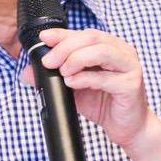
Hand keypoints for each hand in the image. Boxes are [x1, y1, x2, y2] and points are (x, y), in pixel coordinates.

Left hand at [28, 27, 160, 154]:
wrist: (127, 127)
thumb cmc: (105, 104)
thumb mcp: (74, 87)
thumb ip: (55, 76)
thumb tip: (28, 71)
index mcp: (110, 47)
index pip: (84, 33)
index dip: (62, 34)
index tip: (44, 38)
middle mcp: (122, 52)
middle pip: (92, 37)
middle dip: (65, 47)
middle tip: (49, 62)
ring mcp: (129, 67)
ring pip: (101, 51)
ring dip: (76, 59)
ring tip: (63, 72)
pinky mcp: (131, 85)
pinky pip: (105, 77)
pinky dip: (85, 78)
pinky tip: (72, 83)